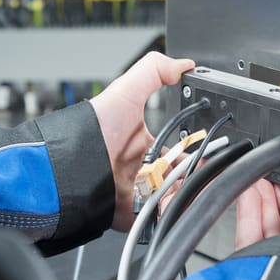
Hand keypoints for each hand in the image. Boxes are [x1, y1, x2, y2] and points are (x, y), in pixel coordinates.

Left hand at [89, 52, 194, 230]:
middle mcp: (144, 169)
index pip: (180, 152)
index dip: (196, 155)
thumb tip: (185, 64)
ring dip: (182, 196)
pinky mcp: (134, 213)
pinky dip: (168, 212)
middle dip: (193, 179)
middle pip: (181, 178)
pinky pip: (159, 216)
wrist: (71, 167)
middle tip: (198, 178)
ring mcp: (139, 192)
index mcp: (146, 145)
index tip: (208, 156)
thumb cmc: (92, 130)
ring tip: (179, 191)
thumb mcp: (126, 91)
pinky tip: (168, 204)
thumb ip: (154, 71)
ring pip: (174, 198)